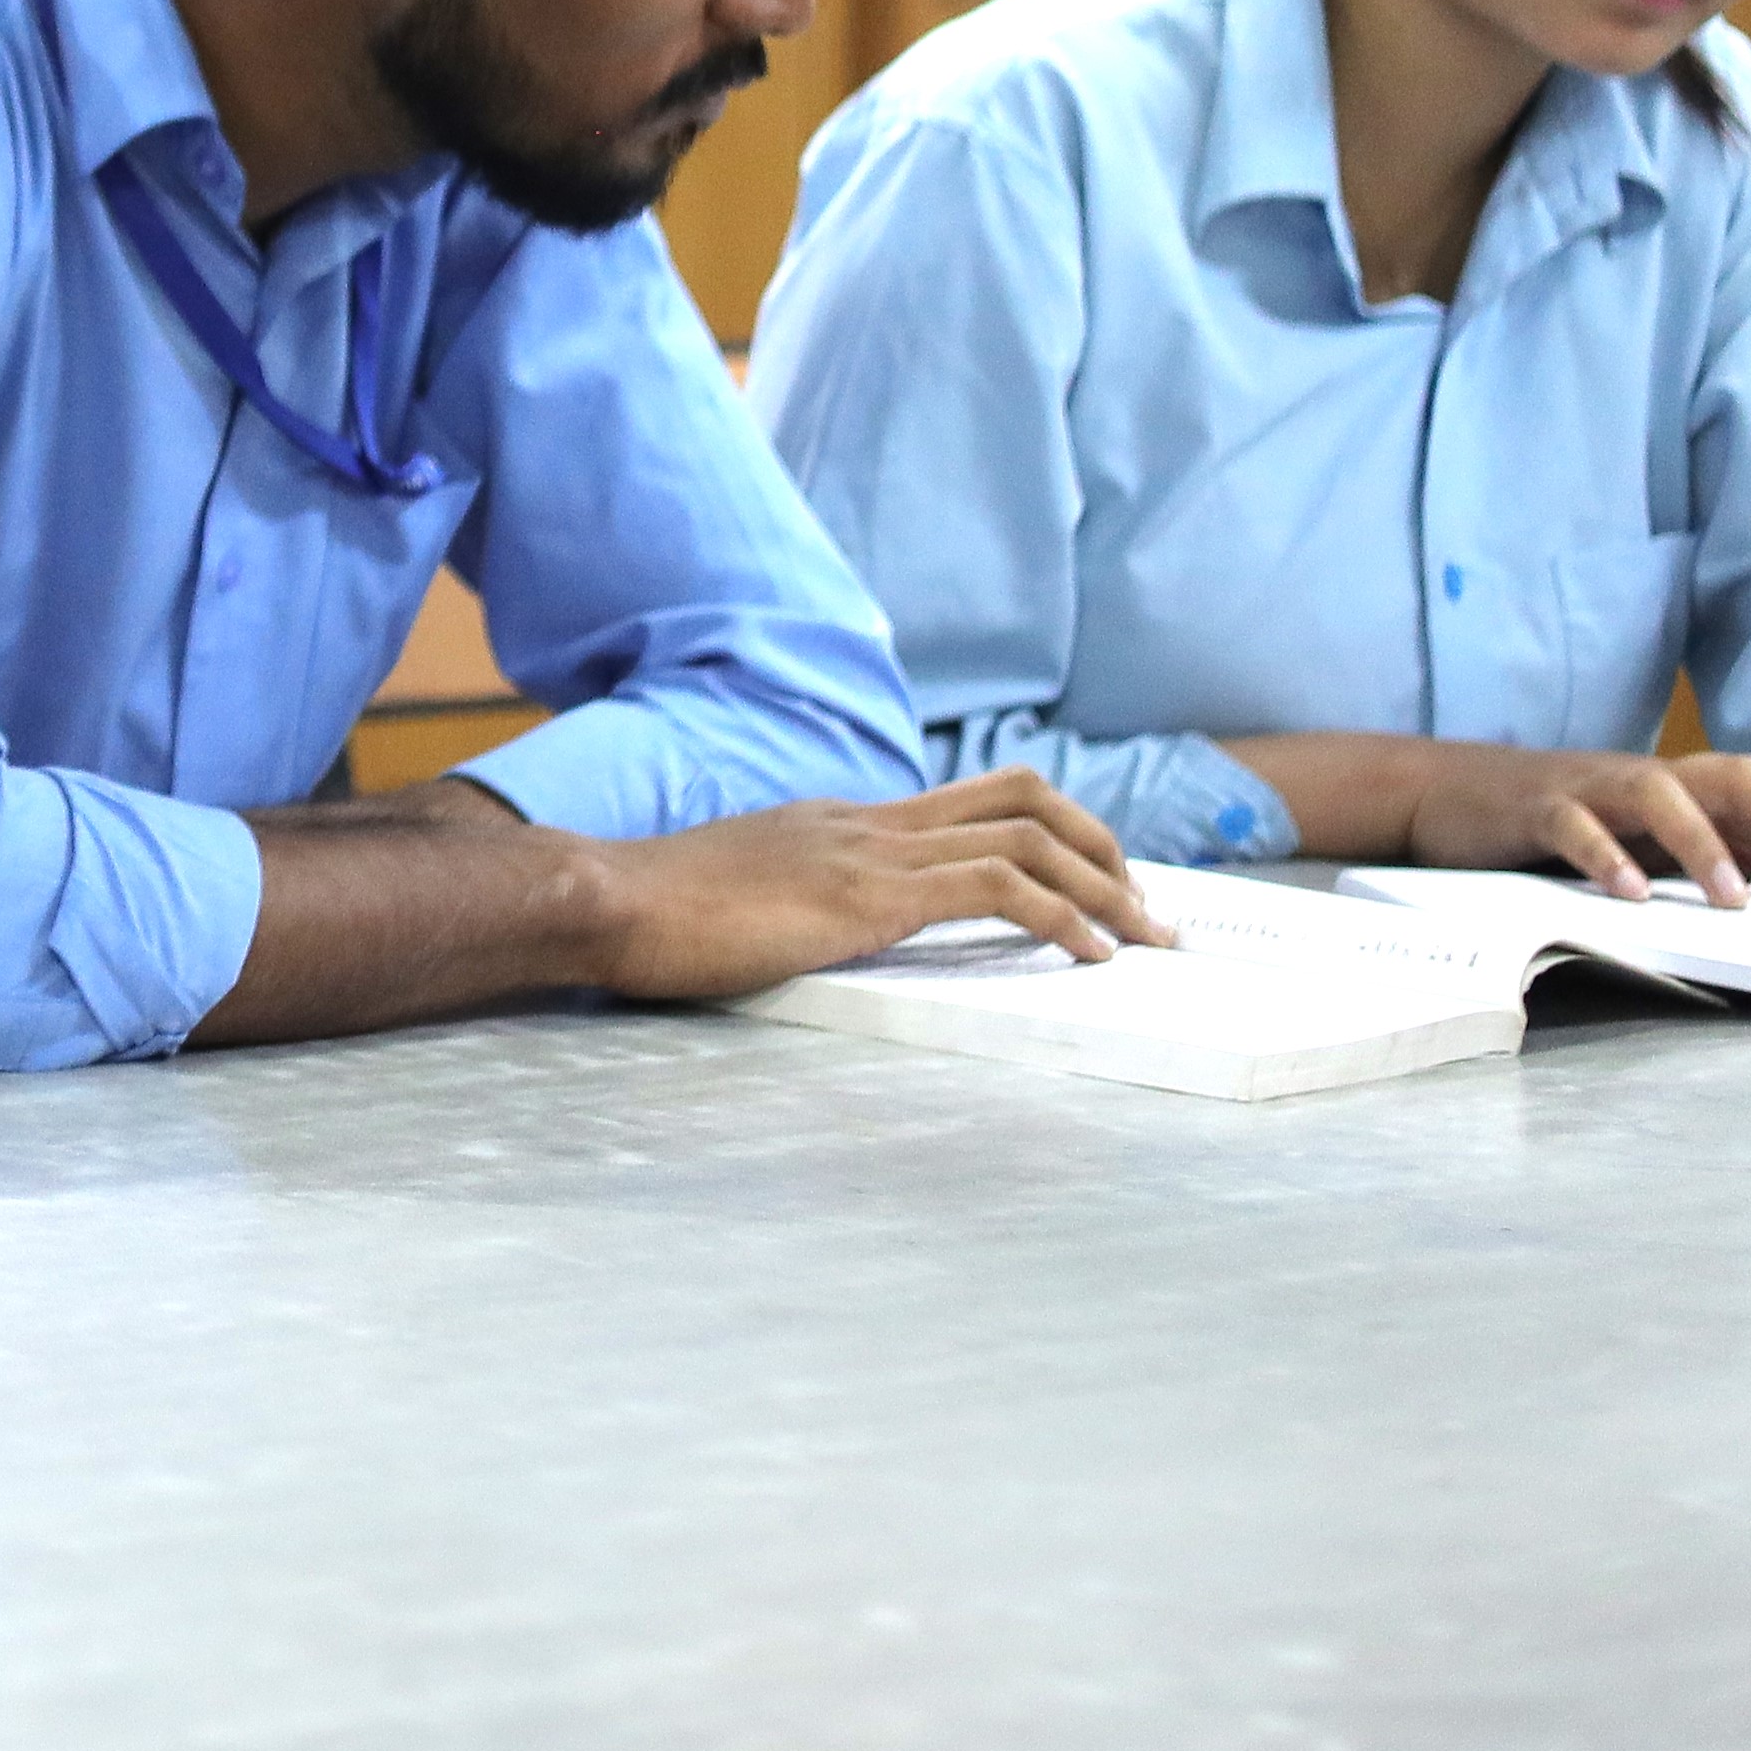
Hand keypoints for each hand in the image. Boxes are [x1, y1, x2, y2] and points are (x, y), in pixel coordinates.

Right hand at [577, 773, 1166, 998]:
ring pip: (1028, 837)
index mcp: (841, 822)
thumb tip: (810, 936)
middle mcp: (868, 822)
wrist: (605, 898)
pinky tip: (1090, 956)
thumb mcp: (739, 897)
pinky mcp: (869, 895)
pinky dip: (1062, 919)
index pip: (969, 802)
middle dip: (1101, 843)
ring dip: (1105, 887)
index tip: (1091, 885)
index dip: (1050, 832)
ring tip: (1146, 937)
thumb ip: (789, 903)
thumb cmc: (652, 916)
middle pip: (1021, 795)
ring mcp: (870, 852)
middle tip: (1142, 905)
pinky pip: (997, 890)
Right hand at [1400, 743, 1750, 908]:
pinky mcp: (1538, 804)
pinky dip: (1606, 856)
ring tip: (1736, 898)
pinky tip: (1629, 894)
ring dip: (1704, 844)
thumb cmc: (1563, 825)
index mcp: (1687, 792)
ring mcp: (1595, 787)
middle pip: (1740, 779)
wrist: (1444, 791)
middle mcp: (1653, 780)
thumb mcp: (1645, 843)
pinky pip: (1577, 825)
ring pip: (1662, 795)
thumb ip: (1716, 856)